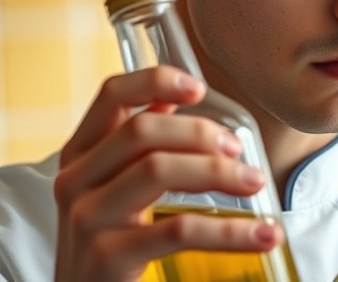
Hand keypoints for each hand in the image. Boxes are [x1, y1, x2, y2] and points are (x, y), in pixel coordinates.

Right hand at [53, 66, 283, 281]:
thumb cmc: (109, 245)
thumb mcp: (113, 188)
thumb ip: (138, 147)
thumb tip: (174, 102)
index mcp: (80, 154)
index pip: (110, 95)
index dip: (156, 80)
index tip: (199, 88)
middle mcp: (75, 180)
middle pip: (141, 131)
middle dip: (200, 133)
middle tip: (238, 150)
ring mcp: (86, 218)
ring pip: (157, 169)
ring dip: (218, 172)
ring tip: (254, 182)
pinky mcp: (107, 257)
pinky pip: (178, 230)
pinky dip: (230, 231)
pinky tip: (262, 235)